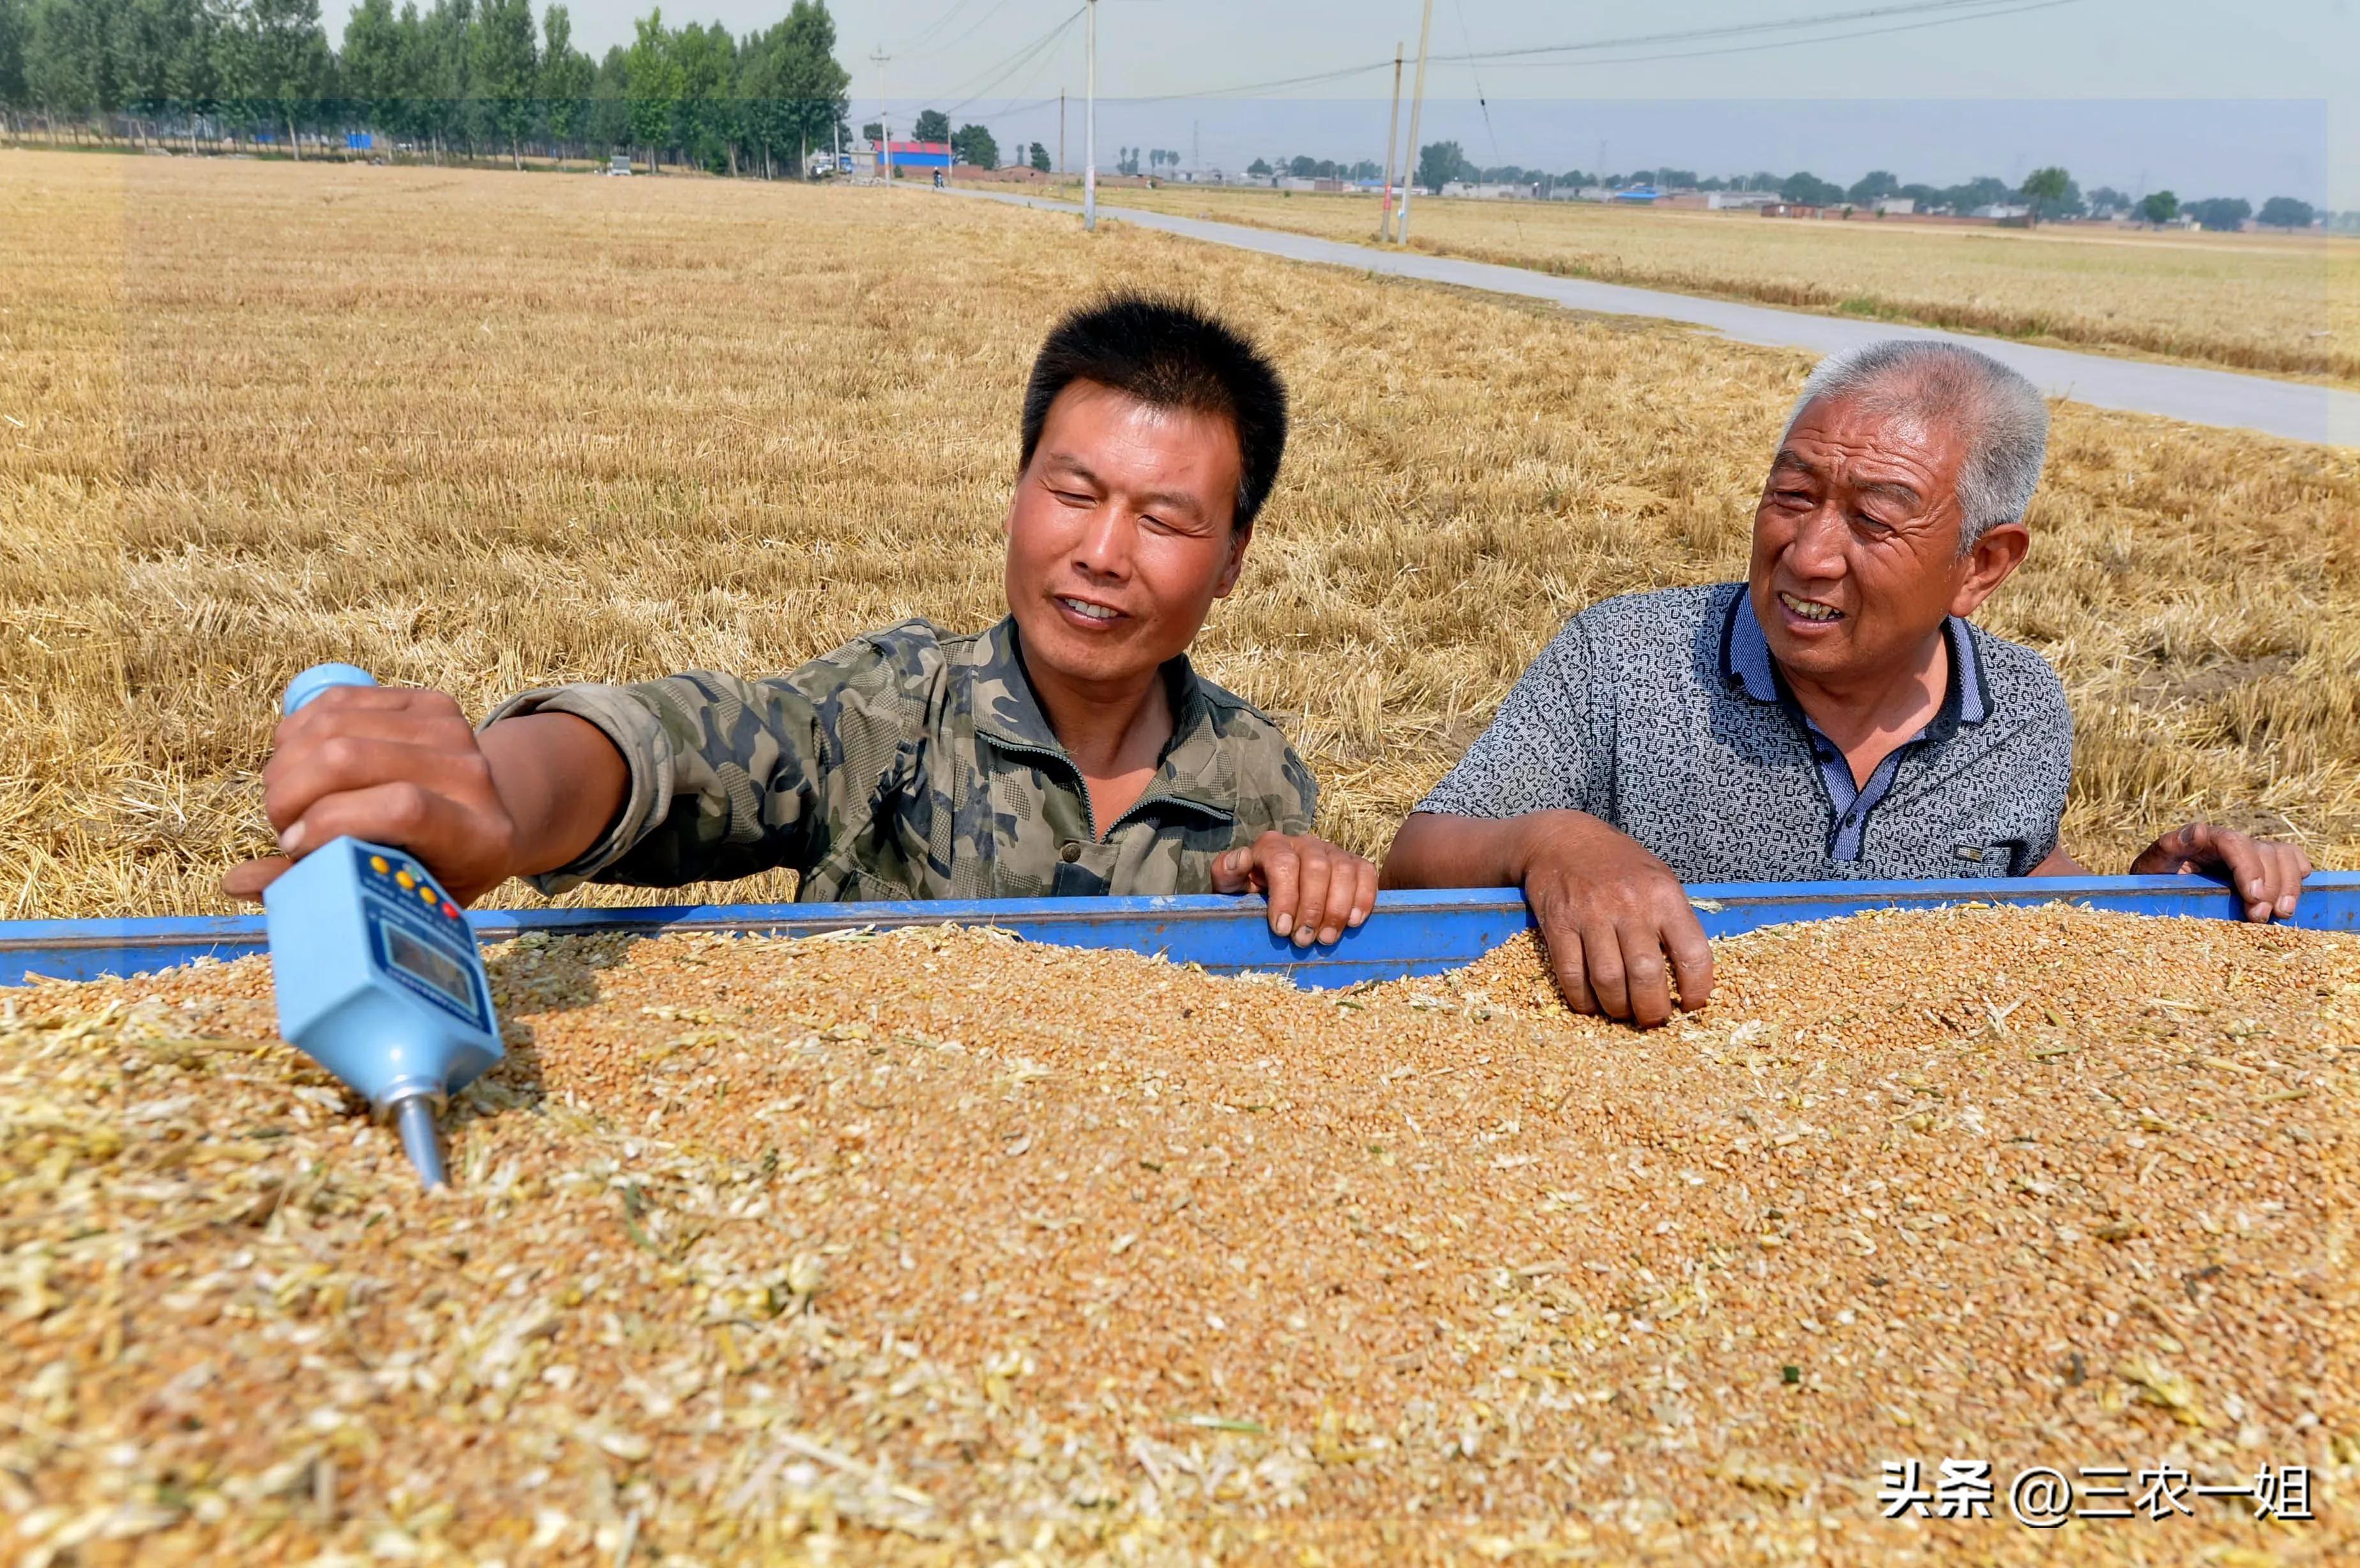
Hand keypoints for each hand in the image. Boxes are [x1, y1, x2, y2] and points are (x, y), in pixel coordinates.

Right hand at [221, 685, 521, 904]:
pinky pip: (339, 701)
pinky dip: (298, 731)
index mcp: (477, 837)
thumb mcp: (395, 896)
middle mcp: (474, 777)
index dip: (333, 822)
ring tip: (287, 797)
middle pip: (352, 757)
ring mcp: (455, 731)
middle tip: (281, 822)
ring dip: (286, 763)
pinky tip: (295, 761)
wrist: (494, 817)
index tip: (294, 846)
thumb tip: (235, 883)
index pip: (401, 808)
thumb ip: (321, 887)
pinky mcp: (431, 702)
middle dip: (290, 791)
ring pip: (335, 723)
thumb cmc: (434, 871)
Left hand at [1212, 831, 1378, 946]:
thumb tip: (1242, 859)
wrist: (1271, 893)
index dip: (1285, 897)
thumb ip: (1227, 871)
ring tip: (1326, 939)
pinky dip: (1364, 897)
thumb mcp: (1230, 885)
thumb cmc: (1249, 892)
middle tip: (1303, 941)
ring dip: (1338, 909)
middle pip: (1317, 868)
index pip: (1283, 863)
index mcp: (1272, 846)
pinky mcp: (1353, 864)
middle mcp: (1304, 843)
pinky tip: (1353, 922)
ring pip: (1344, 871)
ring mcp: (1332, 852)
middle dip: (1312, 908)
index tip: (1282, 930)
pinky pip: (1367, 873)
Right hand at [1514, 811, 1713, 1026]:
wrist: (1562, 838)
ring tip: (1621, 1012)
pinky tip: (1590, 1003)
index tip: (1691, 1005)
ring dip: (1617, 1008)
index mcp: (1663, 895)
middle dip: (1652, 1010)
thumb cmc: (1619, 864)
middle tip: (1652, 1018)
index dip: (1697, 990)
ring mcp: (1591, 914)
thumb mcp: (1658, 879)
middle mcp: (1629, 904)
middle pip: (1646, 975)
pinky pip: (1571, 974)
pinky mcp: (1558, 923)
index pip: (1693, 954)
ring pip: (1608, 980)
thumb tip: (1689, 975)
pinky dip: (1582, 999)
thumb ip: (1673, 920)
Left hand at [2129, 822, 2311, 921]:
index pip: (2235, 843)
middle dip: (2269, 886)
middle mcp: (2232, 843)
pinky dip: (2297, 876)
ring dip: (2288, 886)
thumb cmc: (2153, 877)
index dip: (2250, 868)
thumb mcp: (2152, 863)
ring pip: (2284, 857)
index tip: (2253, 897)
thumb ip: (2169, 847)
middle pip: (2265, 852)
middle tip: (2260, 917)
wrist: (2157, 888)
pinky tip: (2290, 899)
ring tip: (2281, 914)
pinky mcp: (2262, 867)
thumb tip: (2199, 830)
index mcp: (2205, 838)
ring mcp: (2250, 853)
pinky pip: (2291, 860)